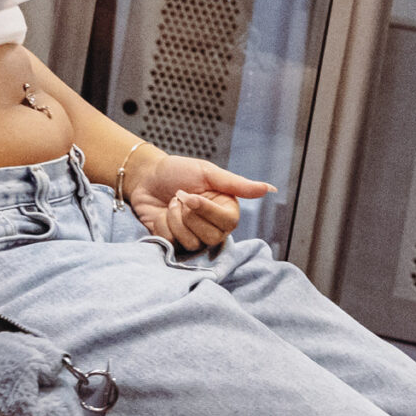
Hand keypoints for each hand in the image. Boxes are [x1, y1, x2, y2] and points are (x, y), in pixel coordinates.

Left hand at [122, 147, 273, 251]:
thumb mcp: (207, 173)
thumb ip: (237, 184)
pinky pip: (172, 244)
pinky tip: (161, 214)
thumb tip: (269, 189)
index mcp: (226, 209)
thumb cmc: (178, 171)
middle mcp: (213, 226)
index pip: (228, 223)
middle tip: (179, 196)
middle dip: (189, 215)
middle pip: (211, 237)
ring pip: (191, 243)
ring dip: (174, 219)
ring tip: (170, 203)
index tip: (190, 195)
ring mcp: (194, 237)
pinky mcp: (174, 244)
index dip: (206, 211)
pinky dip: (162, 226)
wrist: (146, 178)